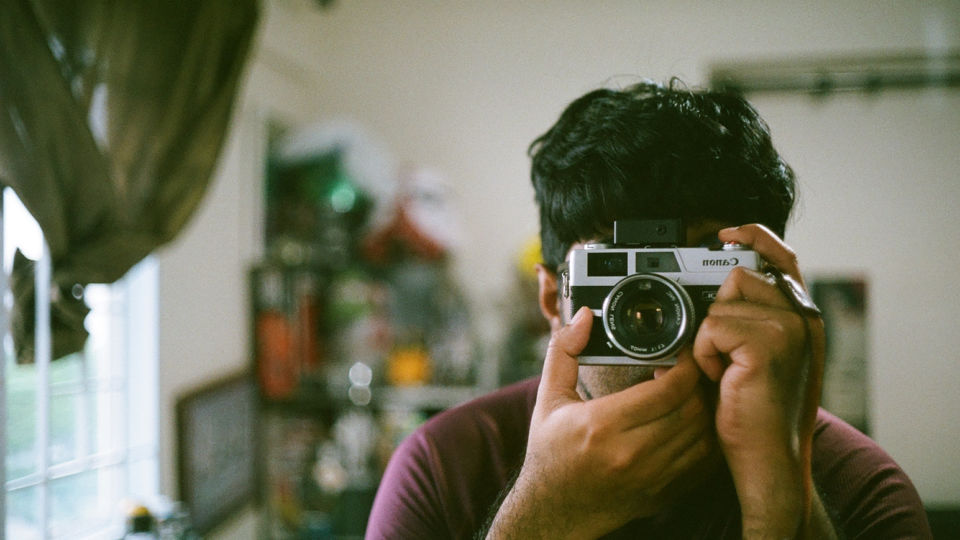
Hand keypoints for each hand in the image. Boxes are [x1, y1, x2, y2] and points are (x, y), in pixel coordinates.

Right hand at [487, 307, 719, 538]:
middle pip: (692, 409)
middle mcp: (630, 454)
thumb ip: (564, 352)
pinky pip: (702, 461)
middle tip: (686, 370)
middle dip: (697, 383)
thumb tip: (585, 317)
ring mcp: (650, 477)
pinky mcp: (663, 493)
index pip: (668, 390)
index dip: (684, 365)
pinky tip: (688, 423)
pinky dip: (703, 438)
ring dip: (702, 409)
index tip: (680, 353)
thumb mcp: (549, 398)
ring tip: (688, 394)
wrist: (553, 512)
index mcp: (602, 426)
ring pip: (702, 435)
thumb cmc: (550, 453)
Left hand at [693, 224, 825, 536]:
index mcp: (801, 317)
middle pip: (739, 276)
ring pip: (721, 303)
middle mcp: (802, 317)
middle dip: (716, 314)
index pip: (781, 256)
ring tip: (726, 373)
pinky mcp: (769, 343)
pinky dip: (704, 354)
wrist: (768, 459)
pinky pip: (712, 326)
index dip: (755, 237)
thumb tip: (715, 287)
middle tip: (723, 357)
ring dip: (708, 339)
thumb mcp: (751, 358)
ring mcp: (790, 328)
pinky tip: (723, 380)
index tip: (726, 232)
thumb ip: (747, 320)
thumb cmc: (752, 412)